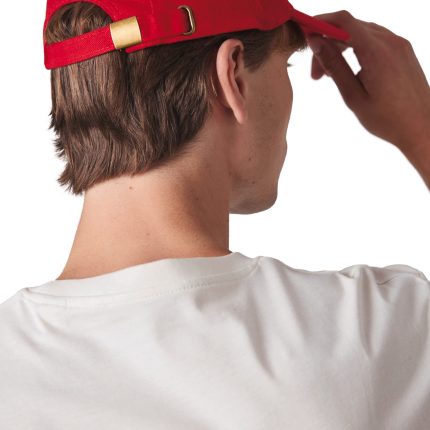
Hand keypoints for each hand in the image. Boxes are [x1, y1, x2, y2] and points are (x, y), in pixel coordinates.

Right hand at [306, 10, 429, 156]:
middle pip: (350, 28)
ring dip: (342, 48)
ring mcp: (399, 44)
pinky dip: (357, 49)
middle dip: (328, 44)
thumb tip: (316, 42)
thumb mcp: (353, 95)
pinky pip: (374, 40)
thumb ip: (334, 65)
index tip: (305, 34)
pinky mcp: (403, 50)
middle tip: (316, 74)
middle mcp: (391, 41)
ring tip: (331, 75)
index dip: (320, 23)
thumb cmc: (387, 119)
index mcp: (377, 52)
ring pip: (361, 33)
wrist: (422, 127)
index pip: (343, 21)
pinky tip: (350, 70)